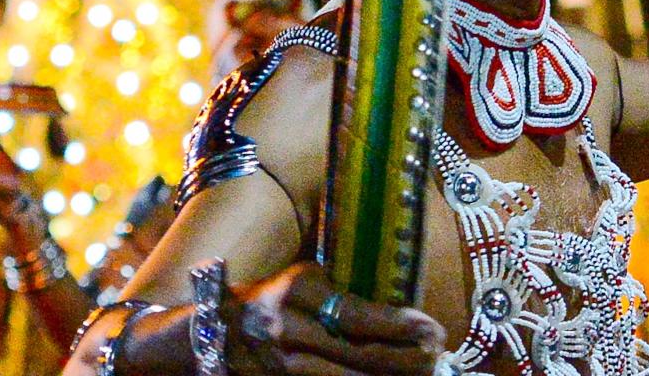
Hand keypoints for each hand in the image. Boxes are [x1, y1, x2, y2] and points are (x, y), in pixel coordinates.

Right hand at [224, 263, 442, 375]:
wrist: (213, 332)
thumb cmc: (273, 300)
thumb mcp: (304, 281)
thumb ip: (344, 294)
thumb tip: (405, 317)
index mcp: (297, 292)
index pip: (359, 316)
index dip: (401, 327)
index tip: (434, 331)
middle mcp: (286, 330)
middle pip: (359, 354)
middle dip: (406, 360)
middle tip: (435, 358)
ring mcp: (279, 366)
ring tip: (421, 373)